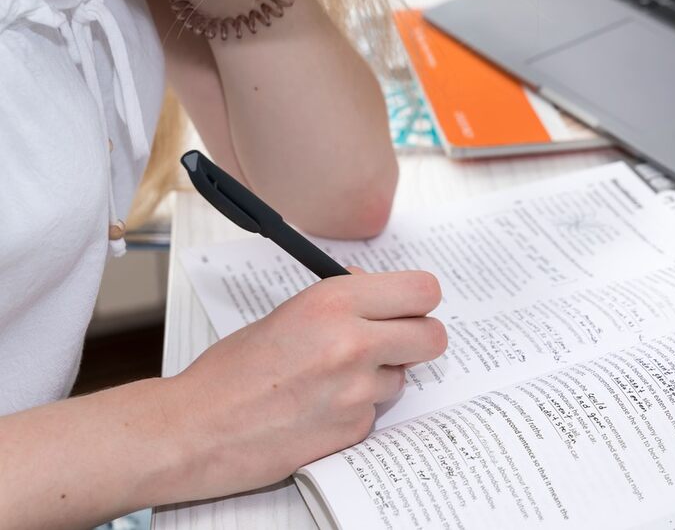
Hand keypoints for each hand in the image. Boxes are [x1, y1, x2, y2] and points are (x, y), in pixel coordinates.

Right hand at [163, 270, 445, 501]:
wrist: (197, 428)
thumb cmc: (231, 370)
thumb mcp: (289, 312)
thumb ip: (340, 299)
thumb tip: (375, 289)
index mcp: (335, 302)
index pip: (422, 290)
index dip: (418, 300)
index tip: (409, 307)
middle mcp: (354, 343)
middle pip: (434, 336)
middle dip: (417, 338)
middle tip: (394, 341)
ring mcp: (358, 391)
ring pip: (404, 377)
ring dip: (380, 377)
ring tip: (332, 379)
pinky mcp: (354, 430)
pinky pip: (377, 411)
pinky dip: (357, 409)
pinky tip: (321, 407)